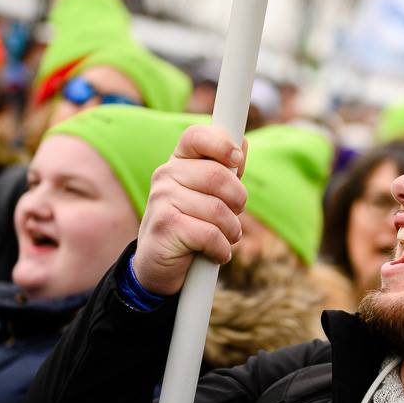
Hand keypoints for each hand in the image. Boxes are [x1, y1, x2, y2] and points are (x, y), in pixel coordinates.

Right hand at [133, 125, 247, 295]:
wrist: (159, 265)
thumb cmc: (191, 226)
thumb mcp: (208, 196)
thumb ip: (226, 171)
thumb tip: (243, 143)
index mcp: (179, 162)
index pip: (197, 137)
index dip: (222, 145)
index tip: (237, 160)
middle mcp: (166, 175)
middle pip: (218, 176)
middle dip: (238, 201)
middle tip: (234, 215)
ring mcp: (162, 199)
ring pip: (218, 210)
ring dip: (231, 231)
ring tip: (224, 237)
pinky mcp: (166, 226)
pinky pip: (210, 234)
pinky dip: (221, 249)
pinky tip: (216, 253)